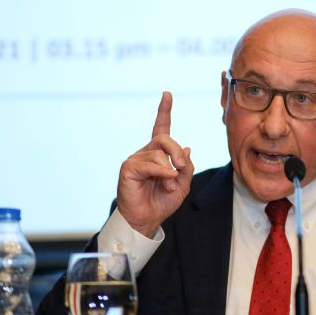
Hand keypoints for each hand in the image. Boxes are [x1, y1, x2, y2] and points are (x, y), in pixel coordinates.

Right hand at [116, 92, 194, 237]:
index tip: (167, 94)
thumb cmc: (162, 202)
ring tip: (169, 185)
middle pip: (164, 138)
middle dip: (178, 152)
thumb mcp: (182, 184)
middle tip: (183, 167)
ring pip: (159, 152)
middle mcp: (146, 153)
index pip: (161, 127)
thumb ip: (187, 167)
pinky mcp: (128, 168)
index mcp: (158, 154)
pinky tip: (165, 181)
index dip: (164, 111)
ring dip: (171, 171)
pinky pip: (150, 163)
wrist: (147, 220)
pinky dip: (163, 172)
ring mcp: (135, 159)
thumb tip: (186, 148)